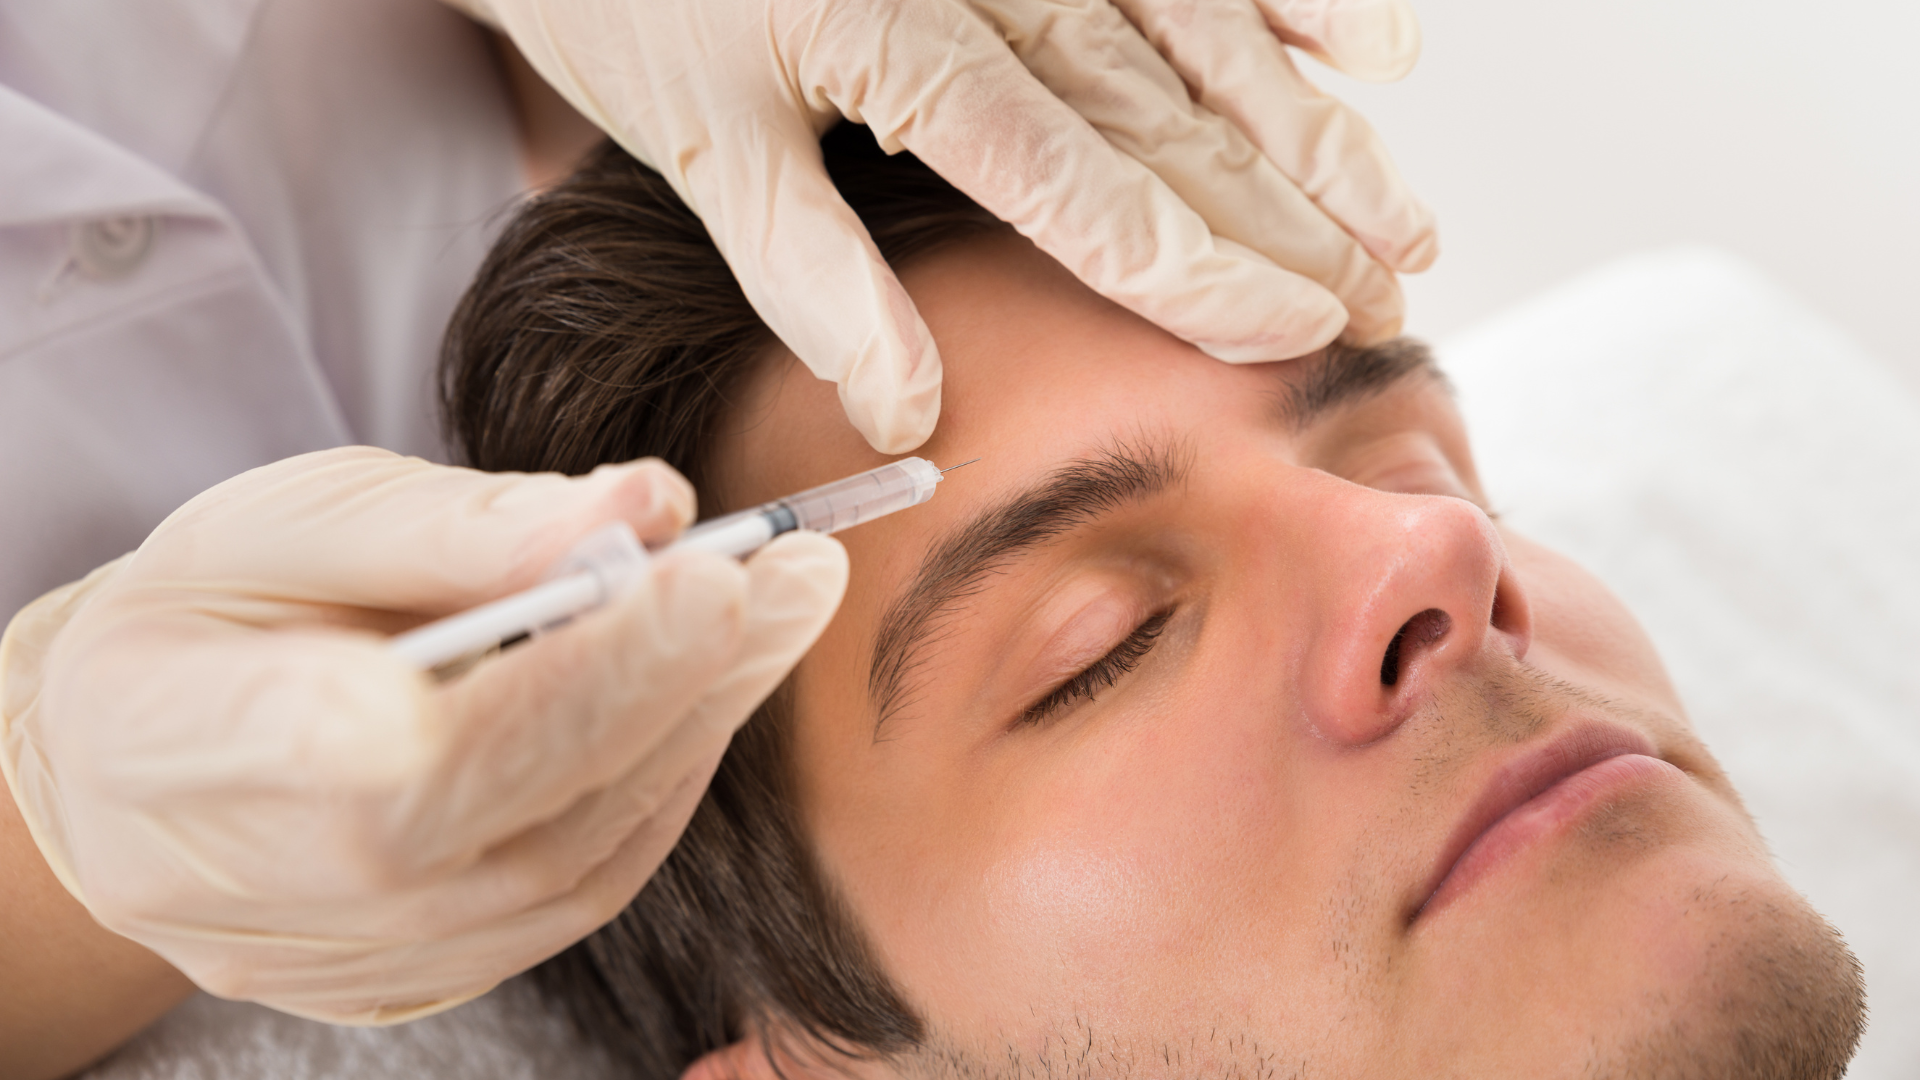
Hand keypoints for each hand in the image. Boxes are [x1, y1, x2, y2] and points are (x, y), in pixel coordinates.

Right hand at [0, 448, 846, 1022]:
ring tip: (770, 615)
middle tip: (800, 574)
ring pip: (575, 866)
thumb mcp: (293, 520)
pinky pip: (574, 898)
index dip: (580, 674)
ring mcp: (361, 957)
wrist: (130, 767)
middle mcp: (286, 892)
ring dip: (694, 734)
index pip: (422, 743)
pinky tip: (701, 699)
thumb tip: (647, 504)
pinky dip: (654, 792)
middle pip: (527, 814)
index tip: (712, 578)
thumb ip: (463, 522)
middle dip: (684, 684)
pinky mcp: (419, 979)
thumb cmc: (206, 619)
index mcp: (209, 750)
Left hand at [454, 0, 1434, 452]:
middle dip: (1295, 223)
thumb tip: (914, 412)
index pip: (1094, 192)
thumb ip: (812, 277)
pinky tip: (1372, 40)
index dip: (1208, 274)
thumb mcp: (698, 140)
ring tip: (1408, 219)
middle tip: (1389, 307)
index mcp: (915, 53)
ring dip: (1317, 132)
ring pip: (1209, 35)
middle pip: (1179, 121)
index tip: (1303, 334)